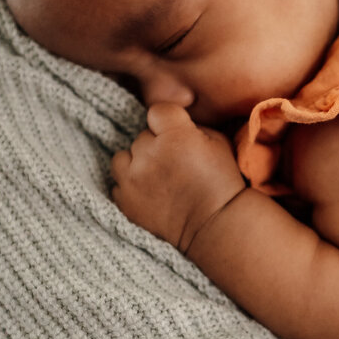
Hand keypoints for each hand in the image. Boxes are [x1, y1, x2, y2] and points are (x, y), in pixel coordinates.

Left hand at [110, 103, 244, 254]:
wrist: (215, 226)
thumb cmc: (222, 182)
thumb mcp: (218, 141)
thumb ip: (190, 125)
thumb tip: (171, 123)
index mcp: (175, 136)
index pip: (156, 111)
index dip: (167, 122)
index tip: (177, 134)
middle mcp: (149, 154)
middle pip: (141, 136)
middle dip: (155, 146)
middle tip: (174, 164)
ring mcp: (132, 179)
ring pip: (122, 157)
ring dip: (136, 164)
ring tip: (157, 177)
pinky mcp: (124, 201)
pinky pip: (117, 183)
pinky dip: (130, 187)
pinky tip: (150, 194)